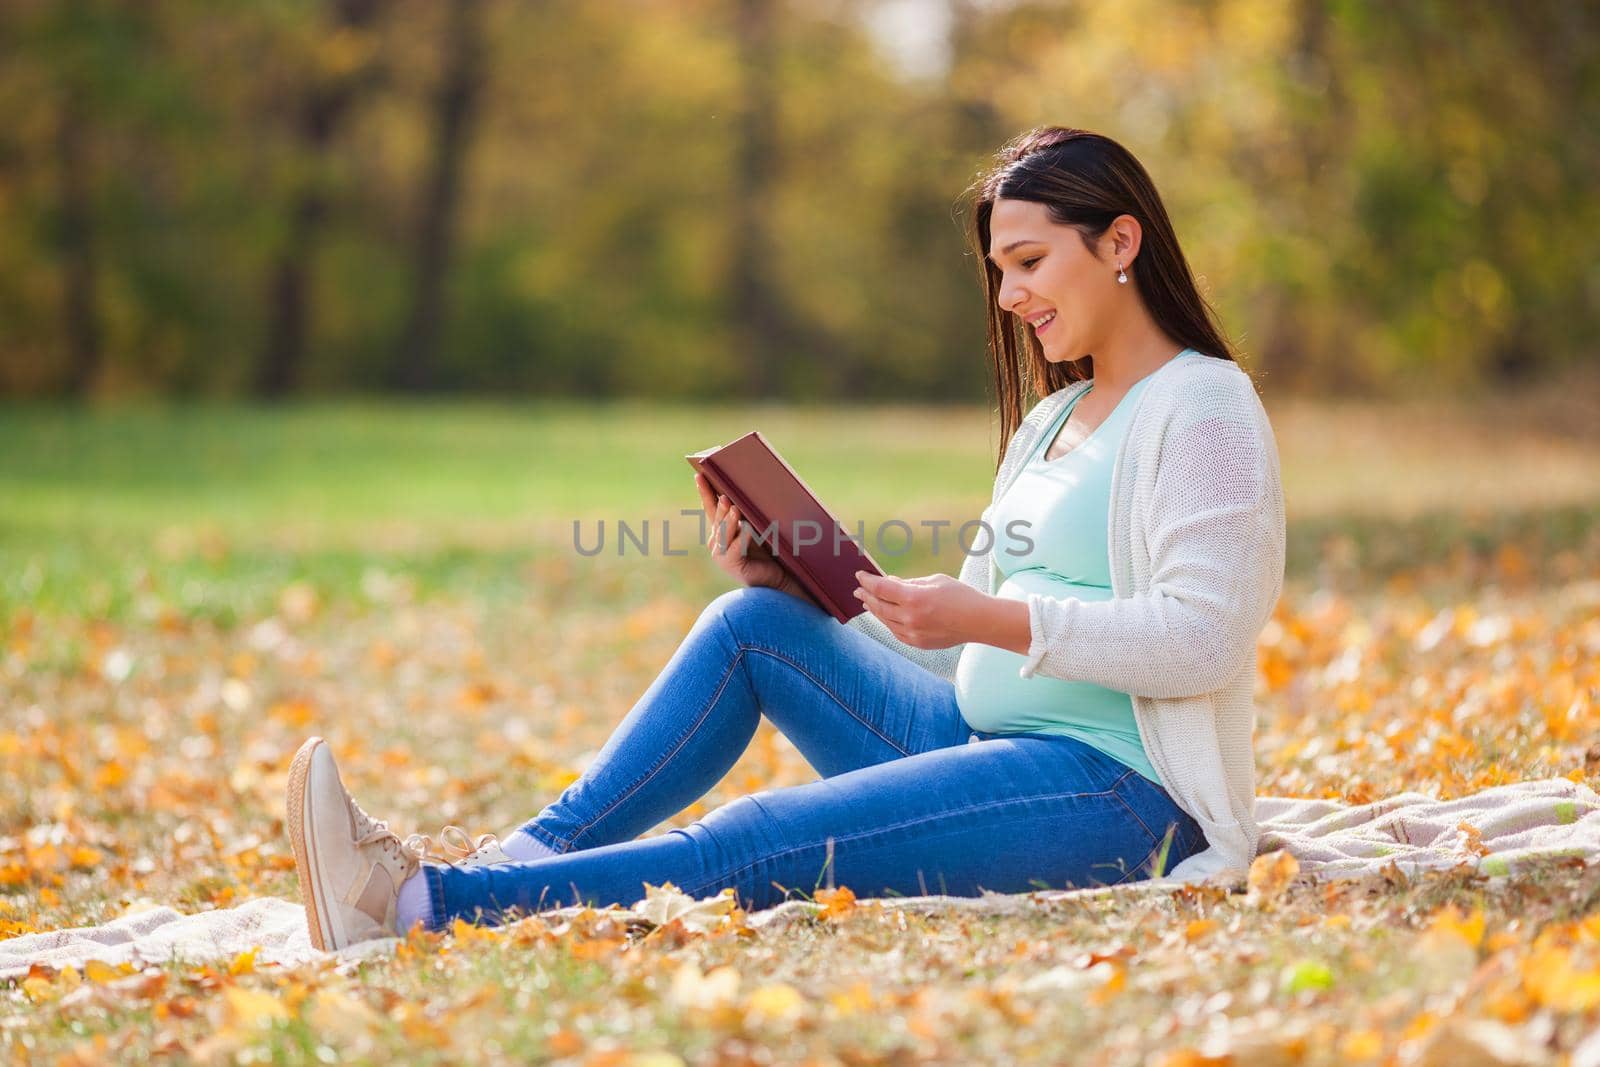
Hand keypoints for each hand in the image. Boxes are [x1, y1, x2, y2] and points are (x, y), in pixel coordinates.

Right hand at [694, 472, 792, 593]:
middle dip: (720, 506)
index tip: (699, 475)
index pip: (710, 506)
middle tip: (725, 496)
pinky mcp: (731, 565)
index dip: (705, 491)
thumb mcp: (756, 525)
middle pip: (717, 519)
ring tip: (734, 508)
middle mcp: (717, 540)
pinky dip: (742, 539)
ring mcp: (721, 554)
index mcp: (721, 528)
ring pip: (724, 533)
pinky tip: (748, 530)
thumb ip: (748, 511)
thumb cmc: (768, 548)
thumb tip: (749, 486)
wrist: (778, 574)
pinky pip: (735, 549)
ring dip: (729, 520)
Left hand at [851, 570, 993, 648]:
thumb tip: (889, 582)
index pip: (881, 588)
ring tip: (868, 602)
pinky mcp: (918, 643)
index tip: (860, 575)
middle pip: (879, 606)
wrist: (980, 622)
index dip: (868, 581)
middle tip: (858, 590)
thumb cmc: (960, 596)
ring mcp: (913, 633)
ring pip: (885, 621)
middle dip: (867, 596)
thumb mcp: (934, 581)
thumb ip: (909, 583)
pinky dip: (888, 622)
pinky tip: (885, 615)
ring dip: (875, 610)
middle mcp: (910, 618)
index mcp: (914, 598)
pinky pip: (896, 632)